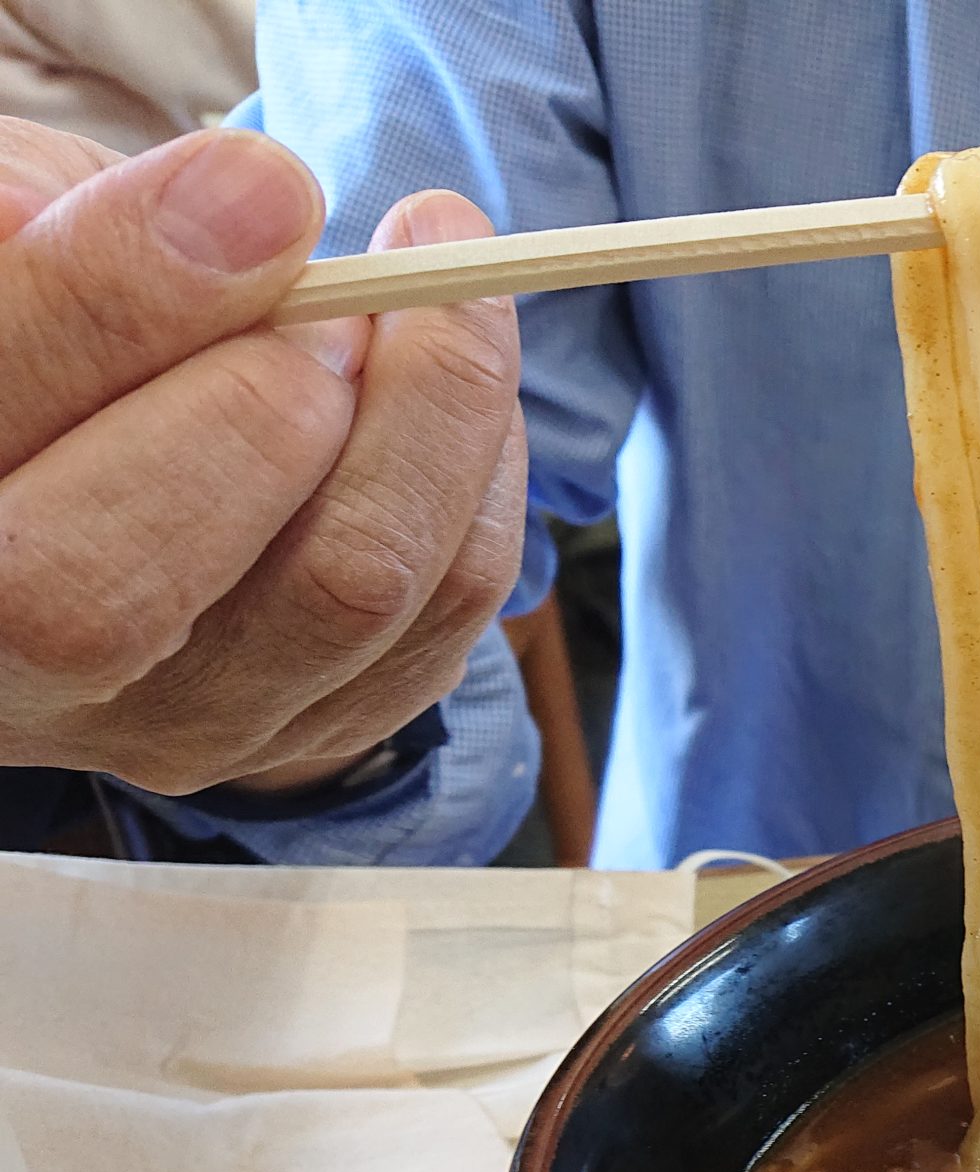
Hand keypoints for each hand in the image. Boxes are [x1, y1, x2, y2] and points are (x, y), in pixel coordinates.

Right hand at [0, 120, 525, 796]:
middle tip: (356, 277)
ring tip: (438, 287)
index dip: (130, 293)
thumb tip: (227, 219)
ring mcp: (175, 721)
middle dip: (278, 392)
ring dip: (435, 410)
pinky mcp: (314, 727)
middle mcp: (14, 665)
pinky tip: (450, 388)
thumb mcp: (26, 236)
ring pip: (350, 587)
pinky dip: (482, 472)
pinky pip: (451, 606)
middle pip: (136, 576)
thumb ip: (66, 229)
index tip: (264, 185)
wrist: (112, 475)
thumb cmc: (51, 323)